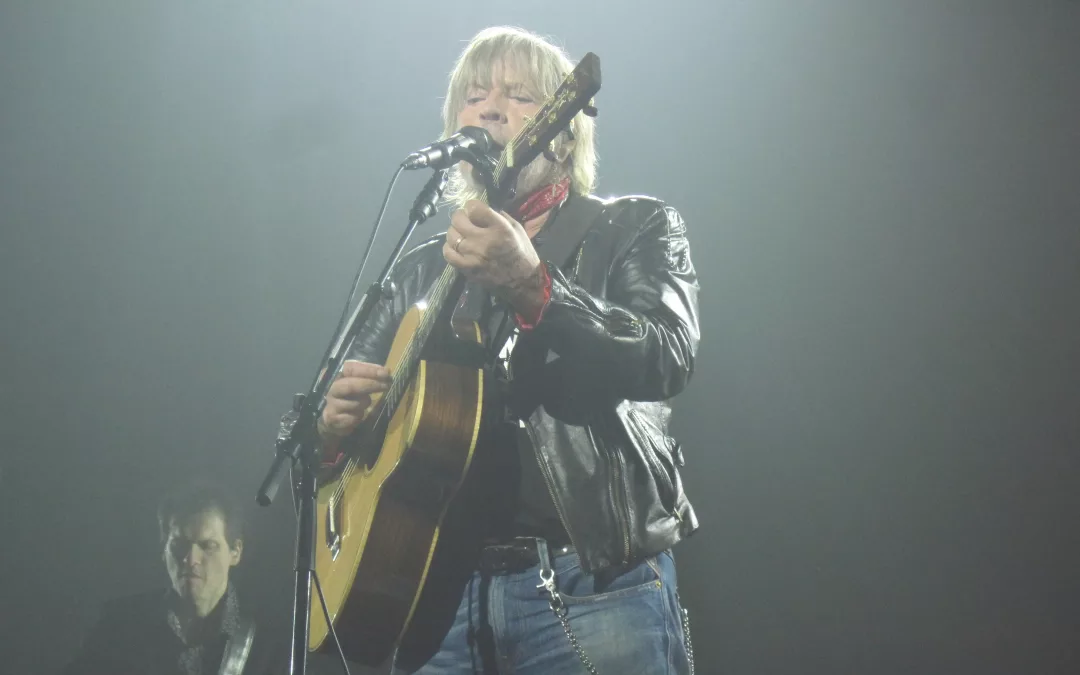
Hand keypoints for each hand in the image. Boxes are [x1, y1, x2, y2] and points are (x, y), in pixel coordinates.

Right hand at [317, 360, 391, 443]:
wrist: (332, 418)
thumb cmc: (347, 396)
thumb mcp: (355, 381)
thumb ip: (367, 375)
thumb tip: (386, 372)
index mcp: (334, 374)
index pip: (350, 368)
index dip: (369, 370)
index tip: (386, 373)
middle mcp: (329, 388)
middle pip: (351, 385)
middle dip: (371, 385)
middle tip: (387, 385)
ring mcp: (330, 404)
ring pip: (355, 403)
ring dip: (365, 403)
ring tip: (366, 403)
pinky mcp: (332, 419)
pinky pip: (353, 417)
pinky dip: (360, 416)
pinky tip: (358, 414)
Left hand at [444, 200, 546, 316]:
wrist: (523, 282)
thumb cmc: (522, 253)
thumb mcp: (517, 228)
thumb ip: (499, 217)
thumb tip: (481, 210)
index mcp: (500, 229)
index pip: (474, 208)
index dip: (471, 206)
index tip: (473, 210)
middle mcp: (484, 241)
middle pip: (458, 220)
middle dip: (460, 217)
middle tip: (465, 220)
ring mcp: (473, 256)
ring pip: (451, 236)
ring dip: (455, 232)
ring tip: (462, 234)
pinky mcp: (467, 269)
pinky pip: (448, 254)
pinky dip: (449, 247)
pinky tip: (457, 247)